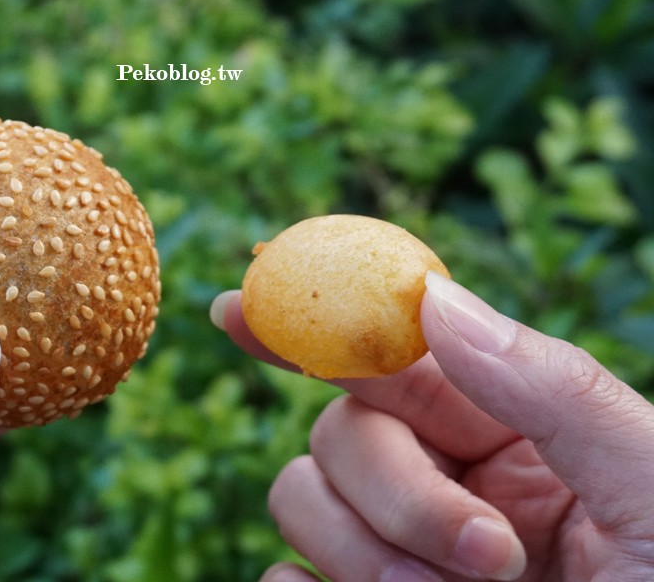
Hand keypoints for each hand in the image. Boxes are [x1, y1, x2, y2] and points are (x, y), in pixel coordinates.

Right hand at [212, 272, 653, 580]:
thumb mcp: (648, 485)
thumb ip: (551, 387)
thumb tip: (433, 299)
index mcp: (511, 431)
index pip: (394, 357)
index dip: (315, 324)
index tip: (238, 308)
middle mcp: (443, 481)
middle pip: (342, 433)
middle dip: (400, 491)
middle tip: (490, 556)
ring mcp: (396, 552)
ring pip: (304, 498)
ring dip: (365, 552)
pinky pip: (284, 578)